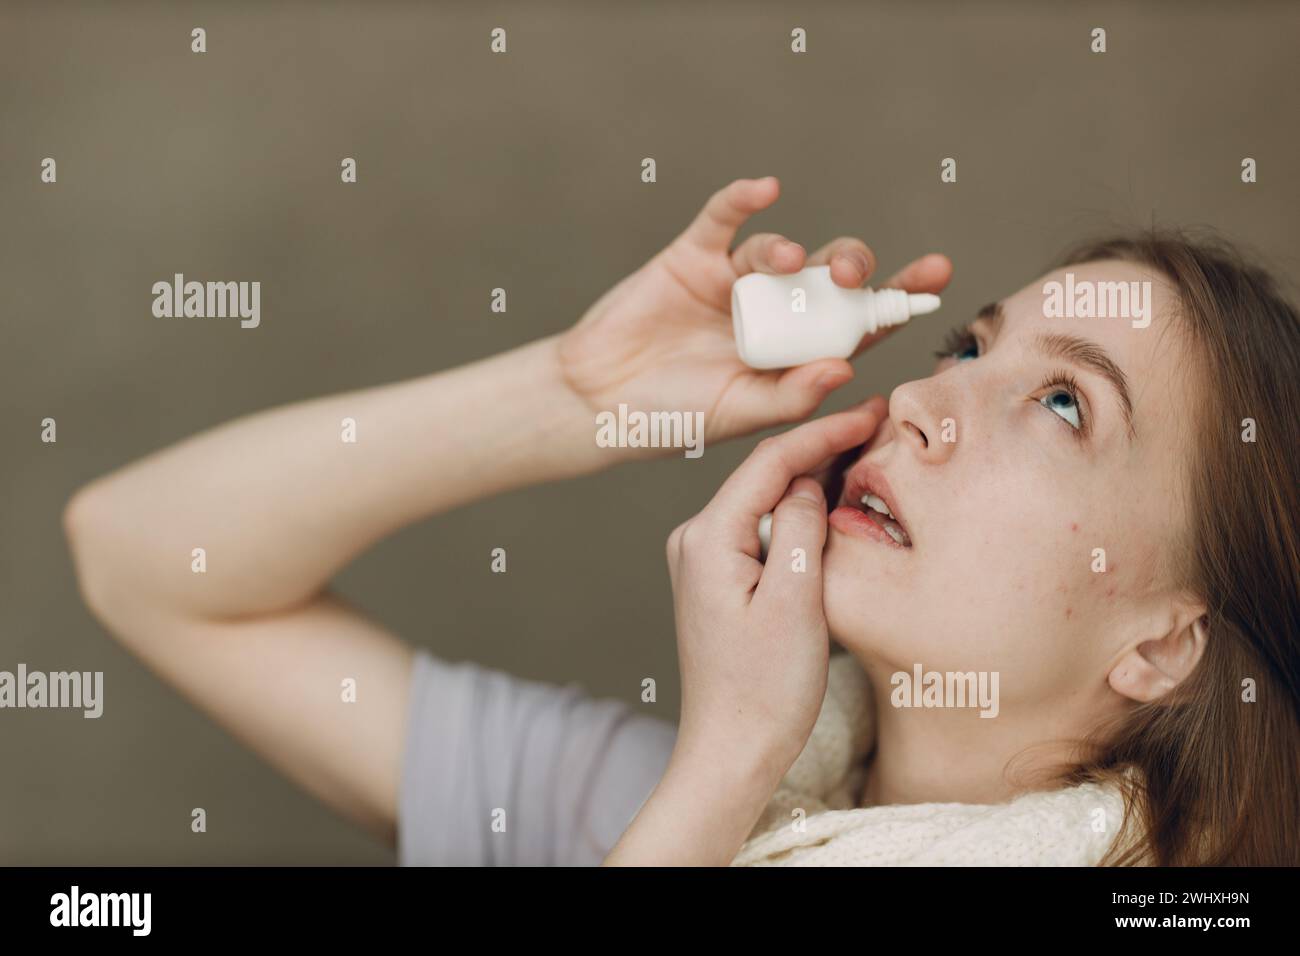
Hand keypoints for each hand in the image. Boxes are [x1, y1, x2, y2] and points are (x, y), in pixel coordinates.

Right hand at [556, 177, 949, 456]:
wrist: (598, 400)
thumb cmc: (671, 416)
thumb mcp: (740, 414)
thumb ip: (792, 395)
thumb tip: (849, 368)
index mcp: (794, 353)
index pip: (857, 323)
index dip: (895, 299)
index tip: (934, 279)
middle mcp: (773, 312)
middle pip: (829, 278)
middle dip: (852, 270)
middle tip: (852, 277)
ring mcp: (733, 282)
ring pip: (781, 250)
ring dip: (793, 250)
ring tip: (787, 263)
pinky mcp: (693, 256)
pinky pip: (725, 218)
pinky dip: (743, 200)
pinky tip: (764, 191)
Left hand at [665, 395, 889, 775]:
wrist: (731, 750)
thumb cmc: (763, 690)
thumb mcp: (797, 602)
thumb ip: (802, 529)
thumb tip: (807, 481)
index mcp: (708, 538)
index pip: (771, 462)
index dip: (824, 431)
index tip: (871, 409)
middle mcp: (696, 540)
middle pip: (765, 475)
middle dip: (821, 449)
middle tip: (877, 425)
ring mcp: (704, 560)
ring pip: (766, 501)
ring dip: (811, 482)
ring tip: (864, 456)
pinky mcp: (719, 579)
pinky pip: (762, 530)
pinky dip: (798, 517)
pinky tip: (830, 507)